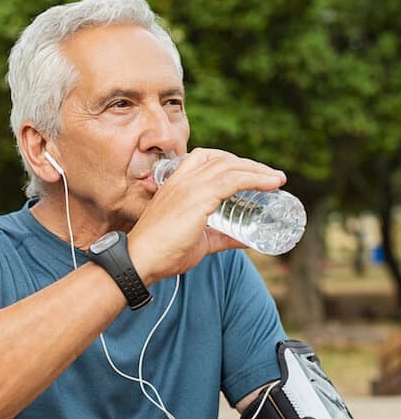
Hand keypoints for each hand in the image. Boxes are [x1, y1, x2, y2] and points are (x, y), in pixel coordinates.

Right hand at [127, 148, 285, 283]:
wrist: (140, 260)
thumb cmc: (163, 253)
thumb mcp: (199, 241)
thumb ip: (221, 238)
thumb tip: (248, 240)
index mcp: (176, 183)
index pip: (205, 158)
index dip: (230, 161)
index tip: (250, 172)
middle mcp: (183, 179)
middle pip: (222, 159)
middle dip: (249, 164)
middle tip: (270, 177)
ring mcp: (190, 186)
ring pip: (231, 166)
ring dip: (258, 170)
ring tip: (277, 179)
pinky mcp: (198, 198)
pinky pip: (233, 180)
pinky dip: (255, 179)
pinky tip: (271, 183)